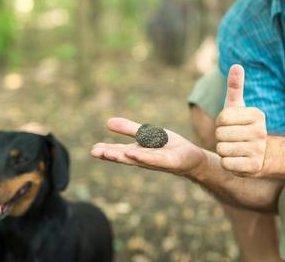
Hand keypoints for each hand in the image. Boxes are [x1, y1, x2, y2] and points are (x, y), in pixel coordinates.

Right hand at [91, 118, 206, 176]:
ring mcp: (156, 162)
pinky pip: (154, 159)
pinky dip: (142, 156)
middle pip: (125, 157)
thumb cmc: (167, 147)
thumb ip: (129, 129)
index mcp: (137, 152)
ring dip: (123, 157)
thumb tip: (108, 122)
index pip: (119, 152)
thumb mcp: (146, 133)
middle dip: (110, 155)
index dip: (106, 151)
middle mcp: (144, 159)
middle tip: (94, 152)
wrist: (191, 157)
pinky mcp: (169, 162)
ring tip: (108, 154)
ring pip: (137, 159)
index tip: (93, 150)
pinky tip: (132, 152)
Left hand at [215, 64, 267, 176]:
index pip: (222, 118)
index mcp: (257, 115)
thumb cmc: (243, 126)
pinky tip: (236, 159)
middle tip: (232, 138)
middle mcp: (260, 132)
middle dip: (221, 137)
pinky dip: (227, 163)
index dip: (221, 123)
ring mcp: (258, 150)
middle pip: (220, 134)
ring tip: (235, 148)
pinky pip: (226, 163)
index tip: (230, 125)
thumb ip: (235, 87)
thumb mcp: (239, 107)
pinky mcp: (253, 168)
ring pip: (222, 149)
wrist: (262, 155)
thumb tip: (236, 65)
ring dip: (223, 150)